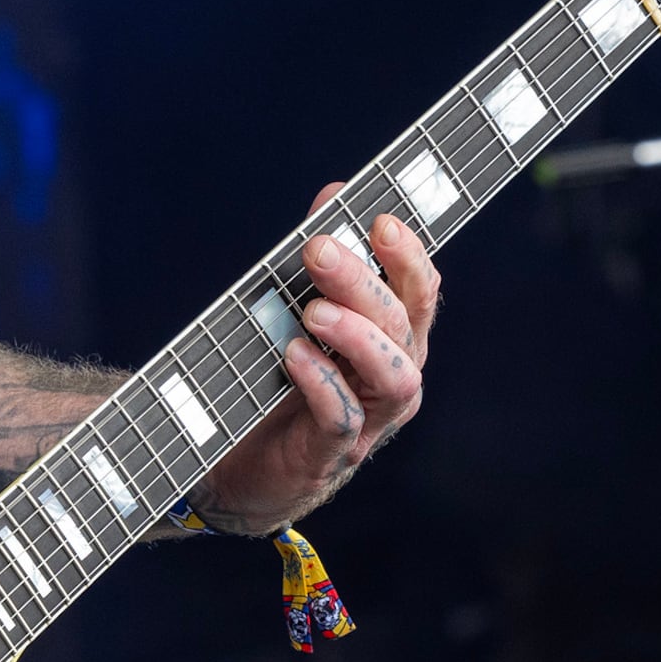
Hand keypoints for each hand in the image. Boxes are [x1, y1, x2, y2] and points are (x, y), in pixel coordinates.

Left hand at [186, 185, 439, 535]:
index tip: (381, 220)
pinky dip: (323, 383)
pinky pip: (343, 419)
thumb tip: (334, 193)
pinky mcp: (332, 452)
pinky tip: (296, 355)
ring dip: (356, 335)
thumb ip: (321, 258)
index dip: (408, 255)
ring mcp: (370, 419)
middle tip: (319, 250)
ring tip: (313, 312)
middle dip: (365, 282)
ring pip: (393, 374)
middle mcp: (394, 376)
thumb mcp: (296, 310)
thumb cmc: (279, 380)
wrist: (241, 467)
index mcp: (394, 337)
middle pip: (402, 323)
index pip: (419, 290)